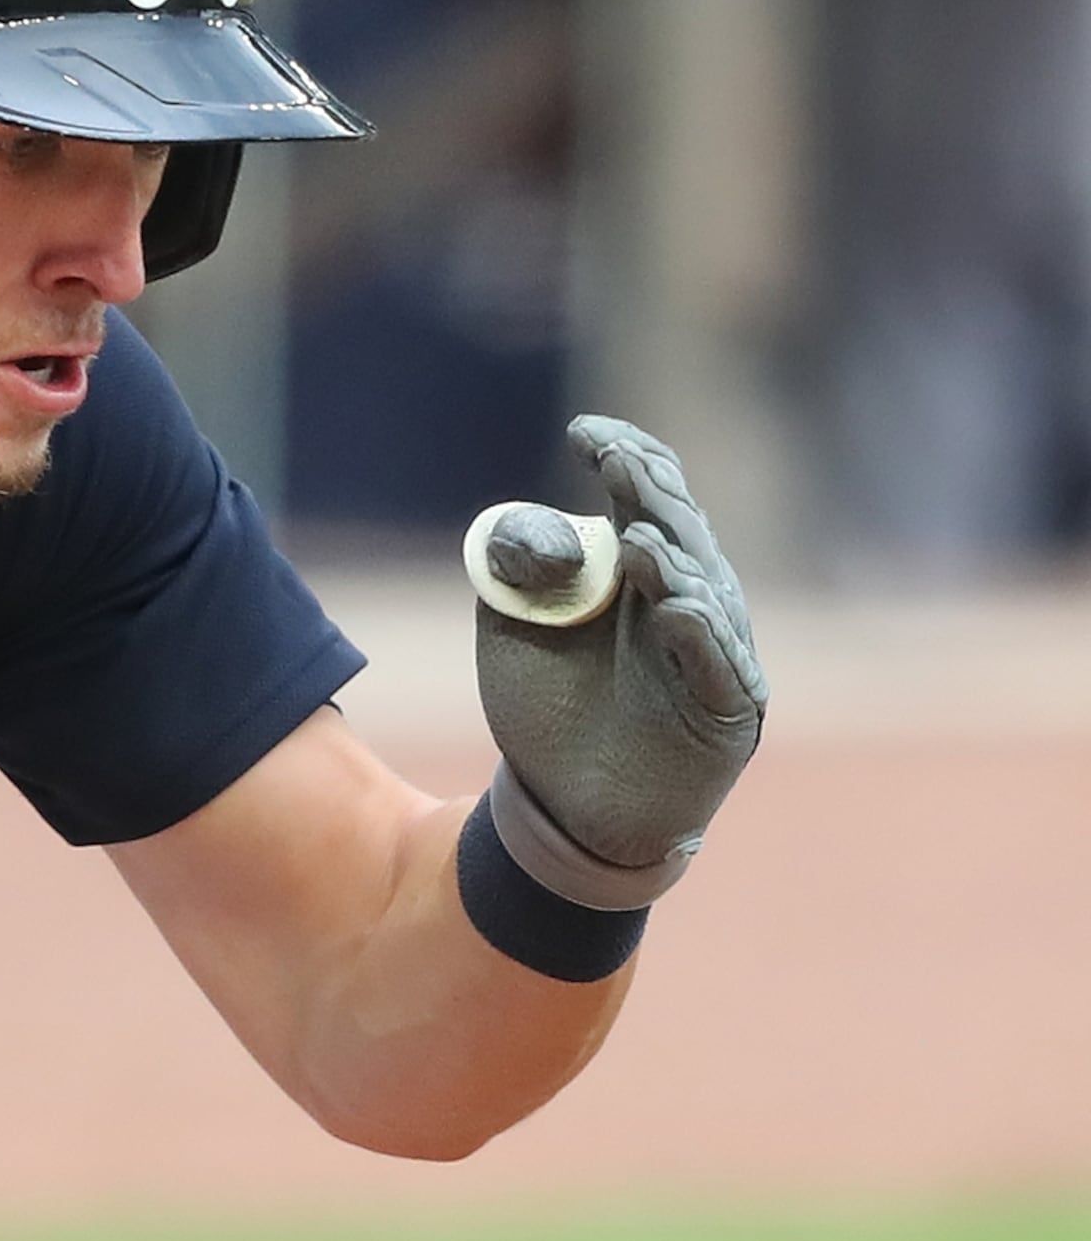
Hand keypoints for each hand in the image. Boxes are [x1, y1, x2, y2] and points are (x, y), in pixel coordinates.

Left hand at [468, 416, 765, 900]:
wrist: (561, 808)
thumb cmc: (547, 711)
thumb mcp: (513, 633)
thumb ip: (517, 576)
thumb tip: (536, 521)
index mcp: (637, 574)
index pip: (643, 498)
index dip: (624, 459)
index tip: (585, 431)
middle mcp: (685, 602)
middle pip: (680, 532)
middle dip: (652, 493)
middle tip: (619, 458)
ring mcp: (713, 655)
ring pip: (704, 592)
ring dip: (672, 560)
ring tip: (635, 537)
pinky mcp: (727, 711)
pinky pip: (717, 664)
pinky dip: (696, 632)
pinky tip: (672, 605)